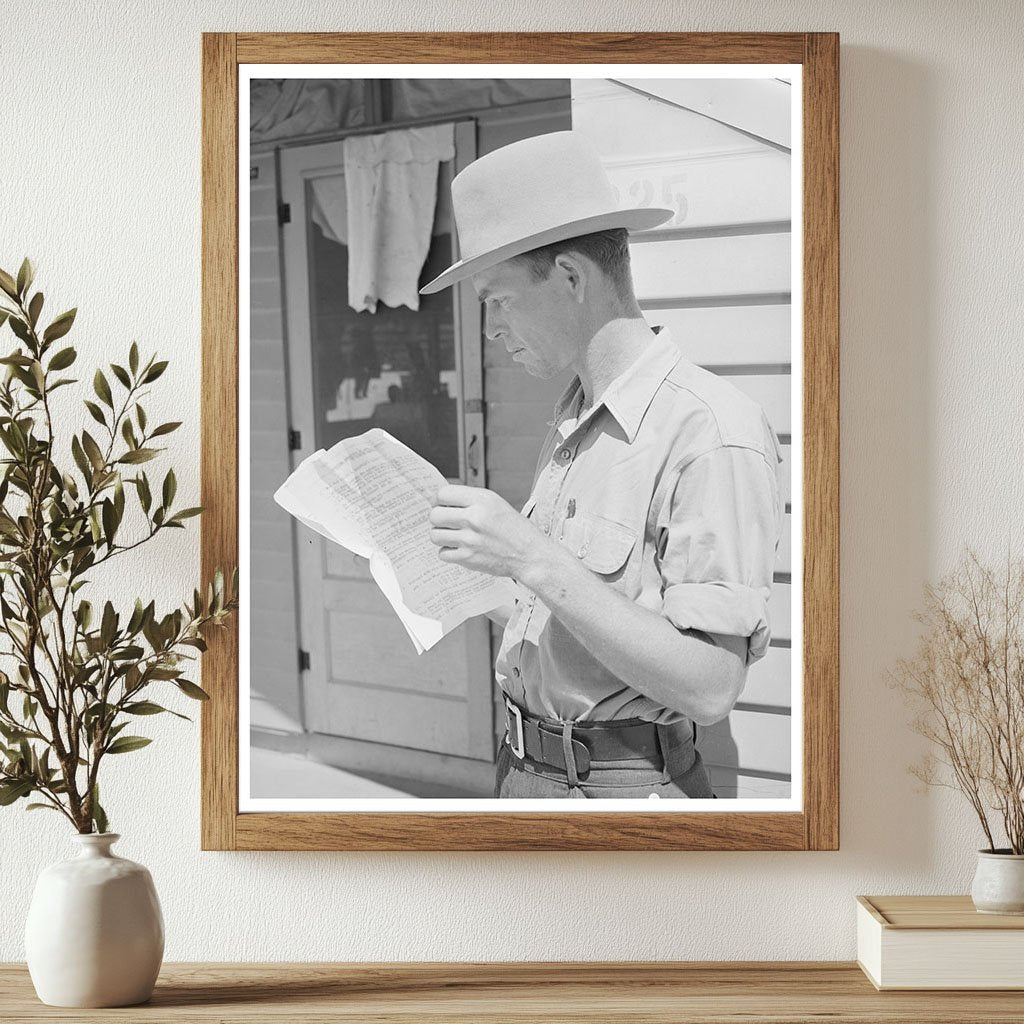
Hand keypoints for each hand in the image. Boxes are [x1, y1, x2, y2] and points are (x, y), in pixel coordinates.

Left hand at [428, 484, 547, 579]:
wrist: (530, 555)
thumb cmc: (515, 530)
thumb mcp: (496, 503)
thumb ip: (470, 500)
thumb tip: (441, 501)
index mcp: (482, 500)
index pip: (443, 494)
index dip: (439, 500)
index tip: (441, 505)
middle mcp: (474, 517)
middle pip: (435, 515)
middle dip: (438, 519)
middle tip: (447, 523)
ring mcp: (469, 539)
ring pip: (435, 535)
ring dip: (442, 536)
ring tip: (454, 537)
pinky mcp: (468, 558)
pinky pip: (442, 553)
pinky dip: (449, 552)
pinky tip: (461, 549)